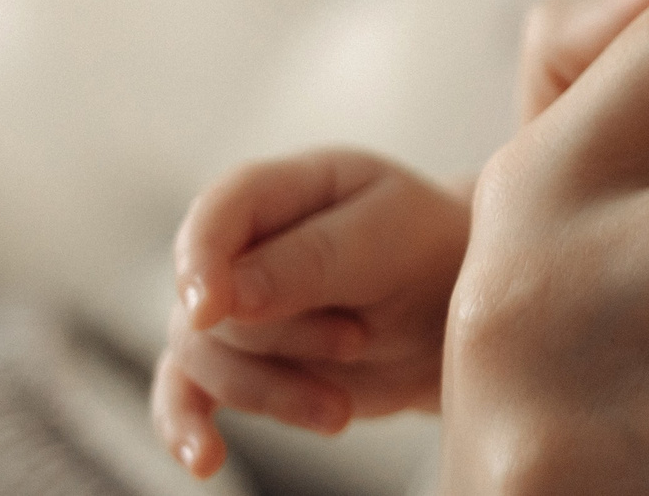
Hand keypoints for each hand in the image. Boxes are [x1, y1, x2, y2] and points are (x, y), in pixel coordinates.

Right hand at [151, 150, 470, 477]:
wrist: (461, 320)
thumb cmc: (438, 257)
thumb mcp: (391, 243)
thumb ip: (309, 261)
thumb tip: (221, 299)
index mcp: (291, 188)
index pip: (218, 211)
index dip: (201, 258)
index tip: (210, 310)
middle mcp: (250, 243)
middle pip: (210, 299)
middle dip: (280, 336)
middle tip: (356, 341)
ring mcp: (239, 306)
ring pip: (202, 355)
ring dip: (267, 392)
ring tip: (338, 410)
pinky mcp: (244, 363)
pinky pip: (187, 394)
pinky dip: (187, 426)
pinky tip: (204, 459)